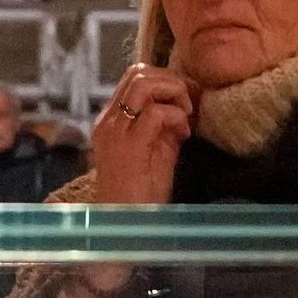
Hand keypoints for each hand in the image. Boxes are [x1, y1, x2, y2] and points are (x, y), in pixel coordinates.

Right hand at [85, 65, 195, 208]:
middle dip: (172, 81)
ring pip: (144, 84)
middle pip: (138, 72)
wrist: (125, 225)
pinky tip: (183, 134)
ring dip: (173, 92)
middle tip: (189, 104)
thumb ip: (165, 125)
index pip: (134, 77)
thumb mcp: (156, 151)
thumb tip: (185, 105)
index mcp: (111, 121)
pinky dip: (176, 117)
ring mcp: (116, 132)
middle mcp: (109, 121)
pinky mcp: (128, 146)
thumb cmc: (141, 194)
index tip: (186, 99)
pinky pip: (156, 113)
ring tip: (185, 115)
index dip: (165, 79)